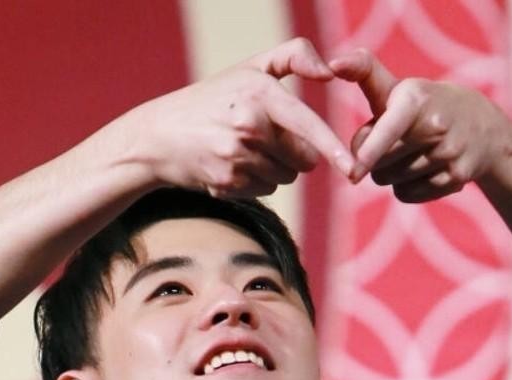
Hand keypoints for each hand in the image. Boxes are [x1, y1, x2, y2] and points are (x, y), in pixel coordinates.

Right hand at [133, 38, 355, 197]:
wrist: (159, 136)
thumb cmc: (213, 99)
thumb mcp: (250, 67)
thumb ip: (294, 56)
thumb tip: (330, 71)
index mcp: (260, 94)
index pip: (307, 125)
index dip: (333, 149)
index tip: (352, 168)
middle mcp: (249, 126)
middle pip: (303, 159)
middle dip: (295, 154)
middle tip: (266, 139)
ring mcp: (237, 157)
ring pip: (285, 178)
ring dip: (274, 169)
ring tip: (244, 151)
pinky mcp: (228, 182)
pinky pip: (265, 191)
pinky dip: (255, 182)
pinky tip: (232, 166)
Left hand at [330, 48, 507, 201]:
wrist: (479, 125)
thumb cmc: (421, 106)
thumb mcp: (396, 87)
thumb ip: (363, 74)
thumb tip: (333, 63)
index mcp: (415, 100)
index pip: (389, 129)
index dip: (372, 150)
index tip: (355, 172)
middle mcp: (436, 125)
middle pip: (379, 164)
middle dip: (375, 159)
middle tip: (395, 142)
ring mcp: (448, 153)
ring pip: (392, 182)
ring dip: (392, 173)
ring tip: (414, 153)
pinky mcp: (456, 178)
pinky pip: (407, 195)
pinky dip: (407, 187)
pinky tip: (424, 169)